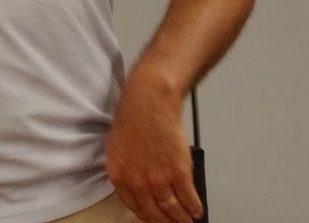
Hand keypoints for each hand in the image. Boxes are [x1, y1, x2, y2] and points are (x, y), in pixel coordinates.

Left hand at [105, 68, 203, 222]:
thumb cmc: (133, 118)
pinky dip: (194, 207)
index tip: (155, 219)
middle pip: (153, 213)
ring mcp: (158, 179)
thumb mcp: (117, 148)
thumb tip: (138, 187)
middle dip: (165, 222)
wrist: (149, 103)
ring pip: (172, 210)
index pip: (133, 206)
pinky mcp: (178, 173)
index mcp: (119, 175)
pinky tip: (196, 210)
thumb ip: (126, 170)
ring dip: (181, 219)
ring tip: (187, 221)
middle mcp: (137, 181)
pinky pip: (188, 198)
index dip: (147, 216)